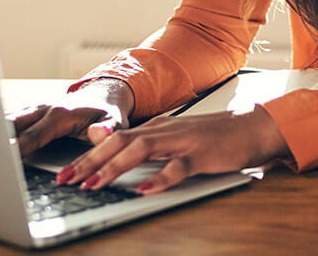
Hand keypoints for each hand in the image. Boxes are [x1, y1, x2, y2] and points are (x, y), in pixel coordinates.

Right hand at [10, 78, 135, 158]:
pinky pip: (8, 119)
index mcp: (59, 114)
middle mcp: (43, 109)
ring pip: (7, 119)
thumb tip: (99, 135)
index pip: (32, 136)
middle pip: (12, 125)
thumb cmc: (108, 112)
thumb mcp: (115, 121)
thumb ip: (108, 130)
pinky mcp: (30, 113)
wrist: (105, 93)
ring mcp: (35, 110)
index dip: (16, 147)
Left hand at [56, 107, 289, 194]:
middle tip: (66, 180)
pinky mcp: (203, 154)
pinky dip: (161, 178)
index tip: (63, 174)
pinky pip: (179, 167)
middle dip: (89, 161)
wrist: (254, 128)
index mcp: (156, 128)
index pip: (113, 140)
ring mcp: (184, 141)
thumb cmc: (213, 137)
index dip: (86, 156)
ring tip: (95, 184)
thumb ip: (142, 142)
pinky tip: (146, 190)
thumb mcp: (173, 138)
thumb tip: (105, 142)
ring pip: (142, 150)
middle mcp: (165, 130)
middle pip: (120, 142)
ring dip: (115, 167)